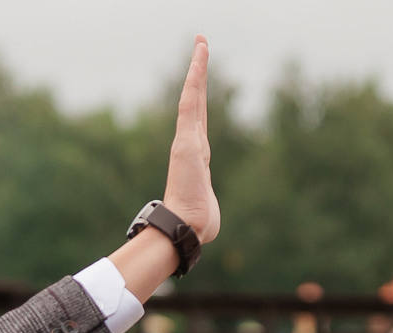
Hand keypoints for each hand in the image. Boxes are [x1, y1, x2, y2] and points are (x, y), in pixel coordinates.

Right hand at [161, 38, 219, 244]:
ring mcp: (188, 140)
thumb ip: (205, 206)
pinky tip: (198, 63)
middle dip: (198, 71)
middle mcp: (192, 142)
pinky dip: (193, 83)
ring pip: (194, 96)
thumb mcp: (206, 208)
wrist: (186, 227)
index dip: (200, 93)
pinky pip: (189, 105)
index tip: (201, 73)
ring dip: (198, 69)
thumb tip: (203, 224)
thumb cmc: (197, 223)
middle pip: (196, 99)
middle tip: (201, 44)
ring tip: (201, 44)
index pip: (199, 116)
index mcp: (197, 154)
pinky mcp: (187, 141)